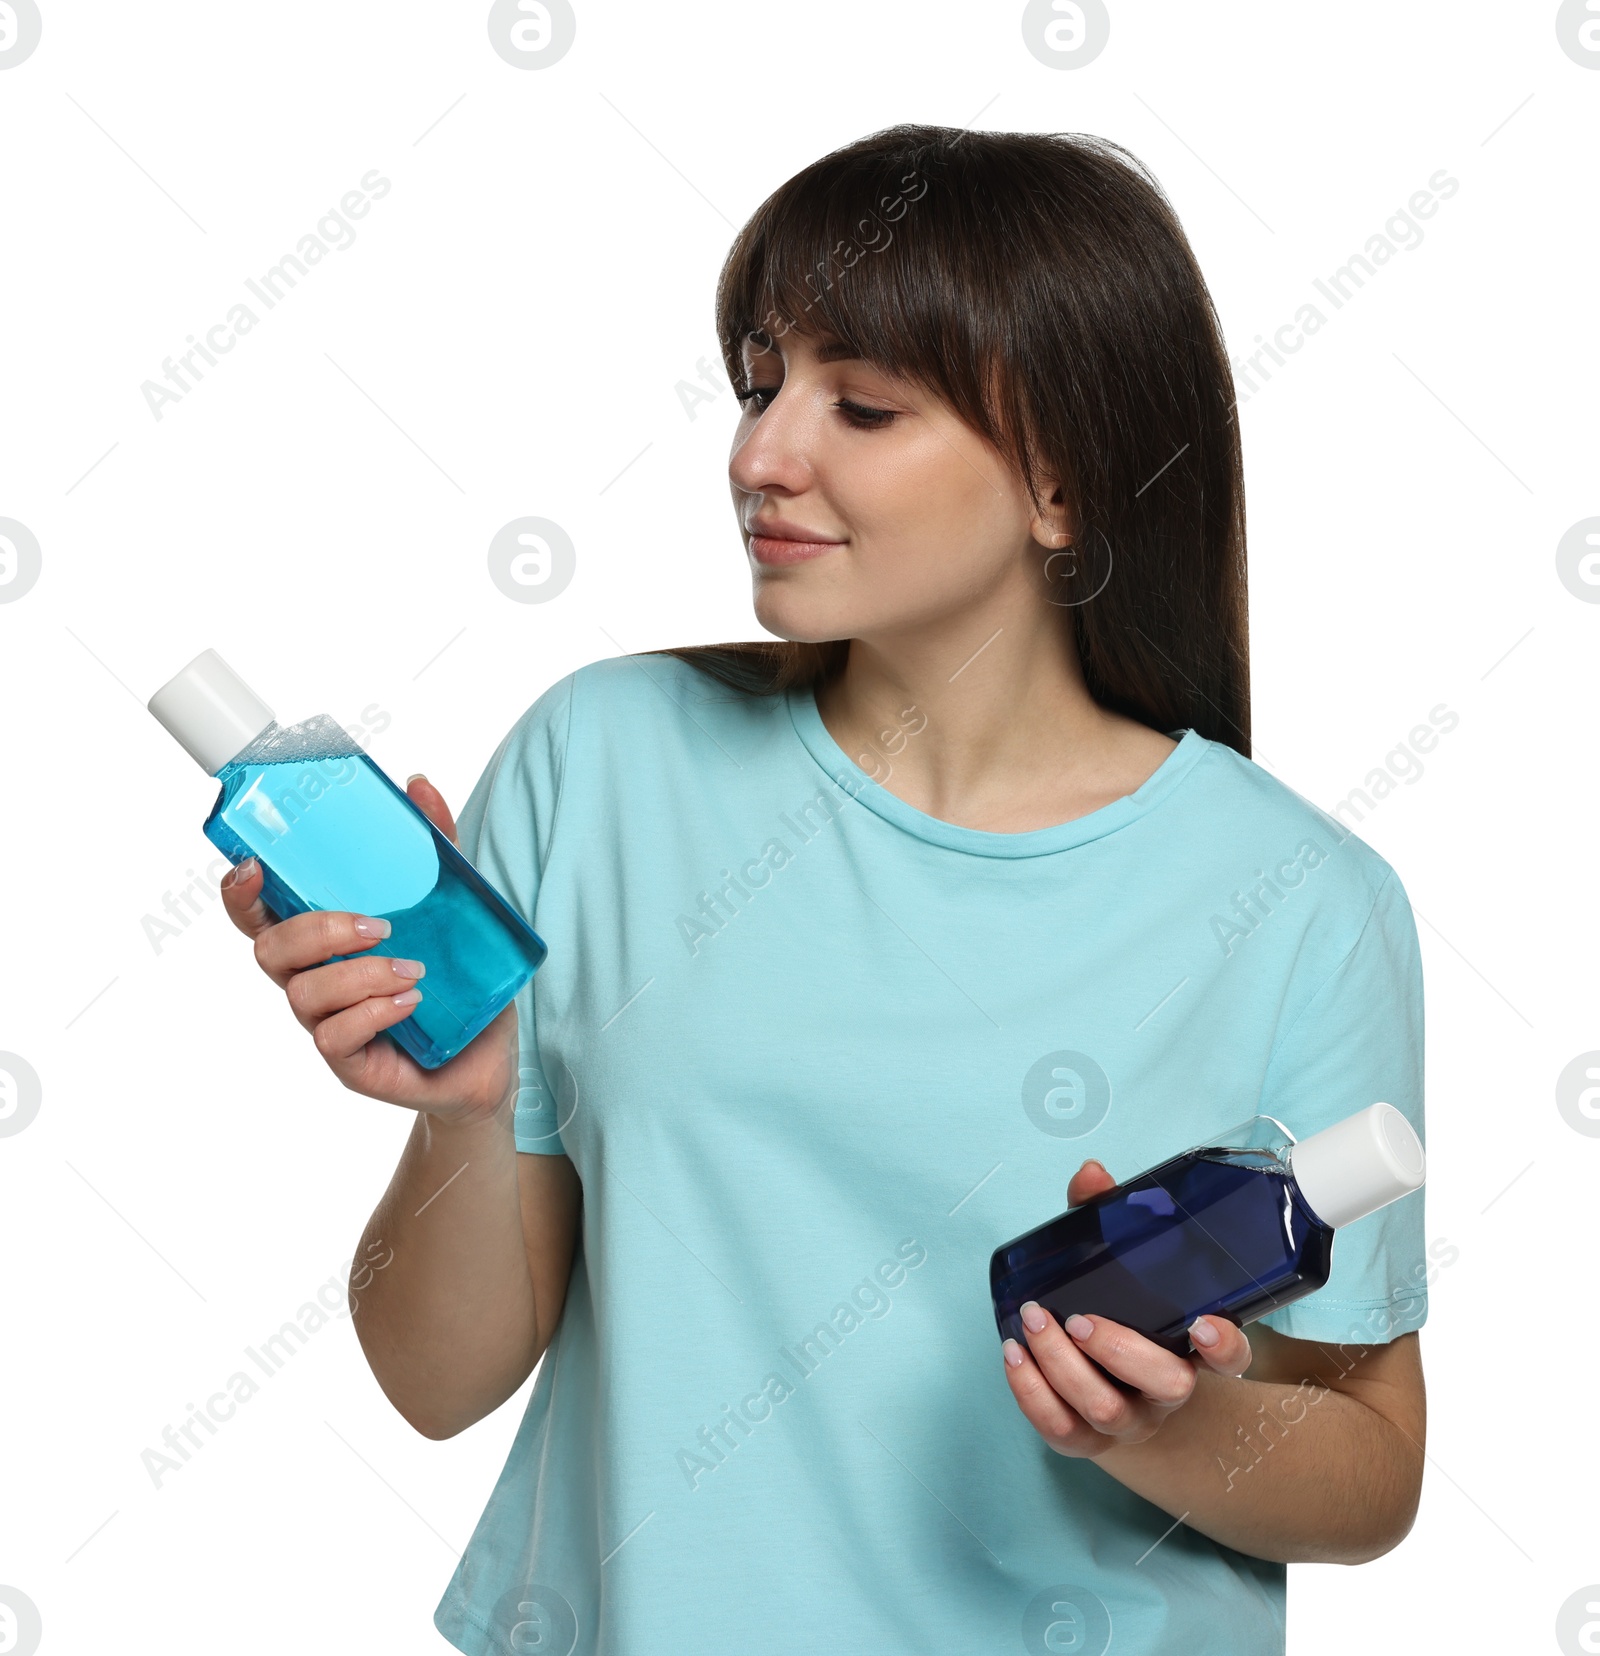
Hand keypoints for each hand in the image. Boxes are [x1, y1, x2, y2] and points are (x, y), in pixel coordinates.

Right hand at [219, 774, 519, 1129]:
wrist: (489, 1056)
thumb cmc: (458, 979)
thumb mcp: (454, 906)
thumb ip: (434, 847)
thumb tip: (419, 783)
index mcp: (323, 940)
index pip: (259, 914)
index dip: (240, 892)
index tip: (252, 865)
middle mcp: (314, 979)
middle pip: (269, 950)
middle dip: (317, 930)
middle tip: (378, 926)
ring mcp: (327, 1022)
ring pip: (302, 994)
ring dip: (358, 975)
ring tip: (414, 969)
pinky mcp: (351, 1063)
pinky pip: (333, 1039)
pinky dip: (371, 1013)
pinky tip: (410, 1000)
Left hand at [1001, 1158, 1253, 1459]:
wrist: (1107, 1384)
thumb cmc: (1119, 1310)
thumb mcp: (1120, 1264)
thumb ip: (1106, 1217)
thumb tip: (1092, 1173)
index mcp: (1190, 1347)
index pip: (1231, 1357)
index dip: (1225, 1345)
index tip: (1203, 1323)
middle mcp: (1168, 1390)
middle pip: (1166, 1385)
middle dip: (1118, 1349)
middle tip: (1078, 1319)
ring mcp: (1130, 1421)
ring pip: (1106, 1410)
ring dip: (1062, 1365)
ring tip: (1032, 1320)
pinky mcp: (1087, 1440)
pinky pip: (1060, 1430)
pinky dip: (1030, 1391)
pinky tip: (1012, 1352)